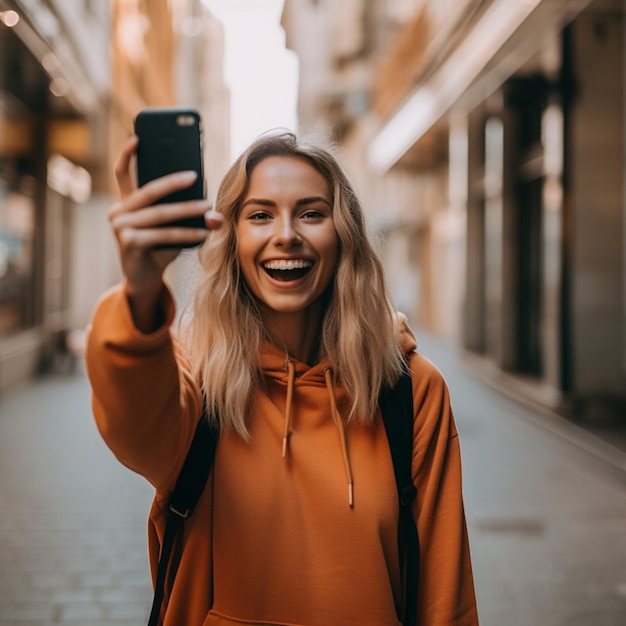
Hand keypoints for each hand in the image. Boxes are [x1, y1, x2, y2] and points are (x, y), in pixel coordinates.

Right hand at [109, 135, 223, 330]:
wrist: (145, 278)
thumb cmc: (160, 248)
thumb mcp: (172, 227)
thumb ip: (187, 215)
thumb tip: (213, 211)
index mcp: (126, 202)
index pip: (121, 173)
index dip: (128, 154)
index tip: (138, 136)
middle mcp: (118, 211)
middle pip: (149, 191)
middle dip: (174, 182)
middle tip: (196, 176)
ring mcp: (121, 227)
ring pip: (160, 214)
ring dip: (187, 211)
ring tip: (208, 208)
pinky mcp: (129, 242)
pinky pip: (164, 234)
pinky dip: (186, 232)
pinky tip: (203, 232)